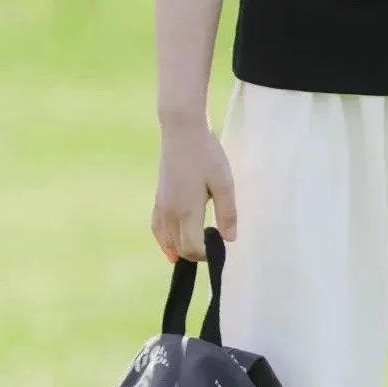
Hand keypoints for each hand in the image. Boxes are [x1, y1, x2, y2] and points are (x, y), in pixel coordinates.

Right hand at [152, 120, 237, 262]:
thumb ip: (227, 213)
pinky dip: (165, 241)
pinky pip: (157, 228)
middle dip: (196, 254)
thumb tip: (229, 239)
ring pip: (167, 241)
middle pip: (179, 248)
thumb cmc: (207, 155)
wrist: (182, 131)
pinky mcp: (158, 198)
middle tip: (214, 245)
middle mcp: (169, 213)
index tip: (220, 247)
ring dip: (181, 250)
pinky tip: (172, 246)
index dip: (207, 254)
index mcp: (187, 210)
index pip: (193, 248)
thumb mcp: (224, 183)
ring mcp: (161, 206)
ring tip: (198, 249)